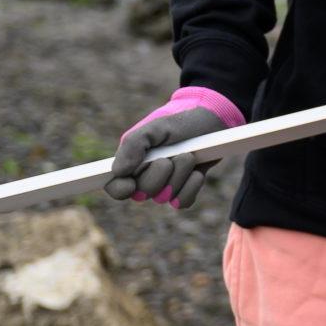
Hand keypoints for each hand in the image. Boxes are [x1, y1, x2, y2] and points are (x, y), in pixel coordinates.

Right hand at [104, 87, 243, 208]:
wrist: (211, 124)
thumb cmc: (179, 124)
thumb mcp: (155, 128)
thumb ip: (133, 145)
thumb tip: (117, 171)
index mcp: (131, 162)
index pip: (115, 187)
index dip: (120, 189)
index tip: (131, 183)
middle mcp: (145, 178)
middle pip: (142, 194)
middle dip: (159, 174)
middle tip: (170, 156)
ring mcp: (165, 186)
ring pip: (164, 198)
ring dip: (179, 175)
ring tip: (187, 156)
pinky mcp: (184, 191)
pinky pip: (183, 202)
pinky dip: (192, 186)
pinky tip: (197, 172)